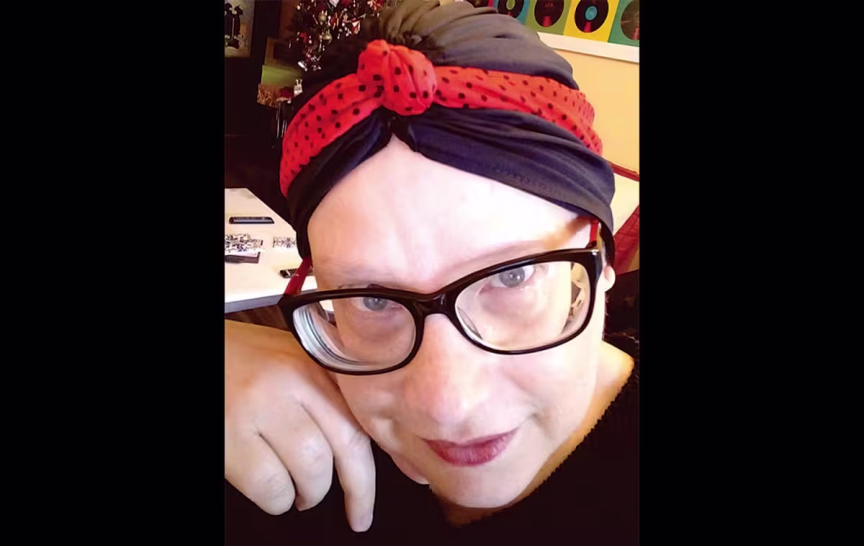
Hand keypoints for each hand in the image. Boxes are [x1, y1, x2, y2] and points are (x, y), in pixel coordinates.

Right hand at [224, 320, 375, 531]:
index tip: (383, 486)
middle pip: (347, 445)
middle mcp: (292, 378)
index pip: (361, 416)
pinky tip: (272, 490)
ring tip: (299, 492)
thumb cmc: (234, 359)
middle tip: (358, 513)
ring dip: (310, 494)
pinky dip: (277, 499)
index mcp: (311, 360)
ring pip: (313, 470)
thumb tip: (358, 440)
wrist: (195, 353)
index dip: (377, 458)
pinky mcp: (231, 435)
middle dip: (359, 490)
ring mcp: (261, 406)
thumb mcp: (286, 360)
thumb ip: (321, 389)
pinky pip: (272, 486)